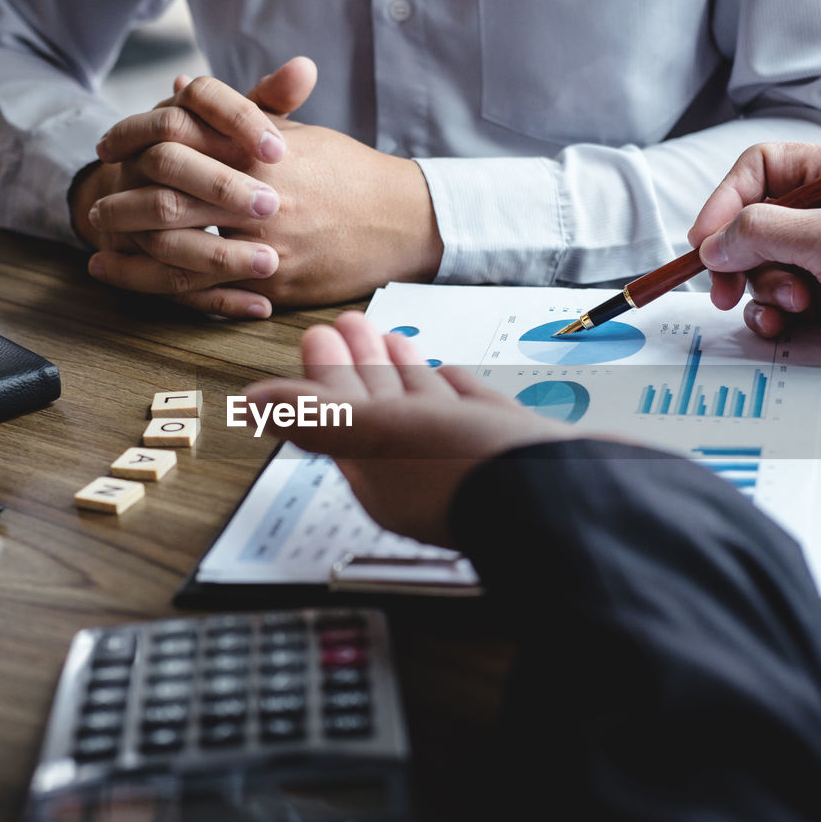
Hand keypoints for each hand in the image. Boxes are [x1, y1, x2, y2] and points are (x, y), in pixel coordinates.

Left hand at [85, 62, 443, 316]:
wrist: (403, 221)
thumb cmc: (350, 175)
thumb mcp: (296, 133)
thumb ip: (236, 115)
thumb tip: (180, 90)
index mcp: (260, 152)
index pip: (182, 137)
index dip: (137, 140)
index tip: (112, 145)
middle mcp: (259, 197)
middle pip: (170, 196)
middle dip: (126, 201)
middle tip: (98, 205)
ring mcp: (268, 244)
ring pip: (184, 249)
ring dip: (136, 249)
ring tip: (105, 246)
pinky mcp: (278, 283)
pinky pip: (211, 292)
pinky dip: (168, 288)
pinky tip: (140, 283)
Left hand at [245, 312, 575, 545]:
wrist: (571, 496)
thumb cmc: (472, 471)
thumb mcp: (378, 434)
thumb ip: (316, 417)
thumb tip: (249, 405)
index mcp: (380, 474)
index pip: (340, 416)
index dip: (325, 376)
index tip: (316, 337)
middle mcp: (418, 470)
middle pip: (376, 407)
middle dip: (358, 365)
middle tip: (341, 325)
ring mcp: (465, 457)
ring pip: (420, 404)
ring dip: (399, 369)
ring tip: (385, 333)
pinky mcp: (506, 445)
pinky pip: (467, 409)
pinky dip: (449, 384)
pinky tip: (444, 367)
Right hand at [687, 142, 820, 364]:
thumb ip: (763, 234)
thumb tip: (711, 245)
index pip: (758, 171)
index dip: (724, 202)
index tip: (704, 241)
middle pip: (748, 225)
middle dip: (738, 259)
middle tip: (724, 286)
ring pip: (757, 268)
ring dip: (765, 291)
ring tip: (797, 303)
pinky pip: (773, 301)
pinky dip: (771, 315)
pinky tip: (787, 323)